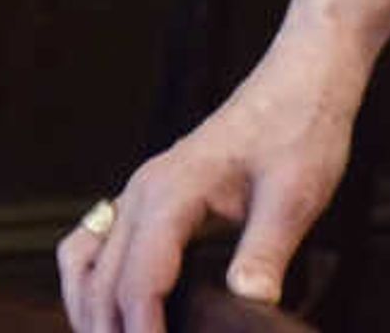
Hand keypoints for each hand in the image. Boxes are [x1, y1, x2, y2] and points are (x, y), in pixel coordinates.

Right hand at [56, 47, 358, 332]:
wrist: (303, 80)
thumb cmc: (301, 128)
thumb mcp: (296, 194)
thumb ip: (266, 251)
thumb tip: (251, 303)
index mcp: (172, 191)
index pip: (138, 281)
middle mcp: (143, 191)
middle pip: (102, 282)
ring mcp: (140, 192)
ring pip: (86, 264)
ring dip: (92, 313)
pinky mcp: (151, 198)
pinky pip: (97, 245)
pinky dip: (93, 285)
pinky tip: (114, 313)